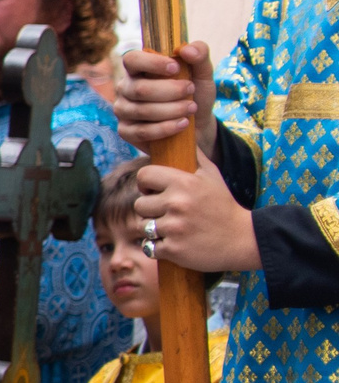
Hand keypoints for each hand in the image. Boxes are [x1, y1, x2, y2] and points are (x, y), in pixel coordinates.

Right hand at [117, 42, 215, 155]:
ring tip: (191, 107)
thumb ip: (199, 54)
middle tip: (190, 90)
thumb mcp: (202, 73)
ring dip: (172, 110)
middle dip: (171, 91)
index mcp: (138, 69)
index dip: (152, 63)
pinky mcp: (126, 131)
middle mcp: (125, 88)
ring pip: (142, 111)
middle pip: (140, 89)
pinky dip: (166, 128)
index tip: (175, 68)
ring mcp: (123, 110)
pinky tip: (183, 123)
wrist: (197, 124)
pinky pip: (142, 131)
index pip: (132, 59)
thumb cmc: (194, 94)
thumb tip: (186, 50)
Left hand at [133, 153, 260, 273]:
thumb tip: (181, 133)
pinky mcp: (173, 249)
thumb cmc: (223, 204)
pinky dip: (158, 247)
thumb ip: (193, 156)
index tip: (155, 190)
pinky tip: (175, 242)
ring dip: (153, 229)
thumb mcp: (212, 174)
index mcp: (184, 183)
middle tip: (169, 212)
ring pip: (142, 226)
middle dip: (151, 209)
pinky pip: (149, 246)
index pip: (144, 176)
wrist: (242, 239)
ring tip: (173, 228)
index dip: (146, 184)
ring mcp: (174, 228)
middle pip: (140, 204)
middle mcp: (177, 204)